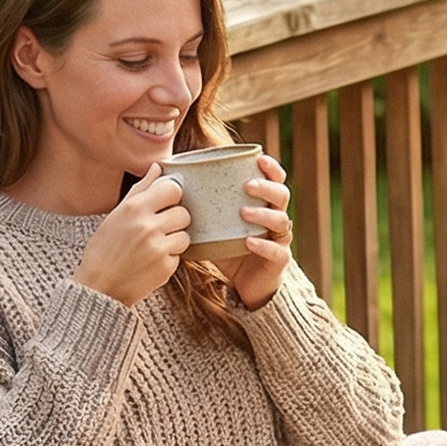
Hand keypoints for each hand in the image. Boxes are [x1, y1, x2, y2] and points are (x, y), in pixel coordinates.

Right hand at [71, 165, 190, 306]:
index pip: (174, 189)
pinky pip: (179, 256)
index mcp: (134, 208)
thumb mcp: (116, 214)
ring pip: (185, 235)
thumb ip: (140, 190)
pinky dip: (169, 258)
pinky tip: (151, 261)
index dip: (173, 197)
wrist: (99, 286)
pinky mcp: (166, 267)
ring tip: (154, 246)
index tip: (165, 204)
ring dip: (174, 240)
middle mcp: (148, 226)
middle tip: (159, 228)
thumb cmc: (104, 248)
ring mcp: (159, 248)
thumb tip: (158, 168)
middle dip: (175, 220)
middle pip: (184, 213)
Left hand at [214, 154, 293, 310]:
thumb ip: (200, 206)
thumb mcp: (215, 226)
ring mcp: (280, 240)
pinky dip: (263, 245)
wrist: (245, 286)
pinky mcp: (279, 261)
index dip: (272, 169)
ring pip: (281, 221)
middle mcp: (276, 219)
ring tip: (243, 212)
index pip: (275, 181)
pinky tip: (249, 241)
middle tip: (247, 186)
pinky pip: (277, 251)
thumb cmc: (229, 250)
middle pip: (282, 196)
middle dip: (266, 187)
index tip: (260, 159)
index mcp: (264, 206)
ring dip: (263, 214)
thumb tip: (164, 180)